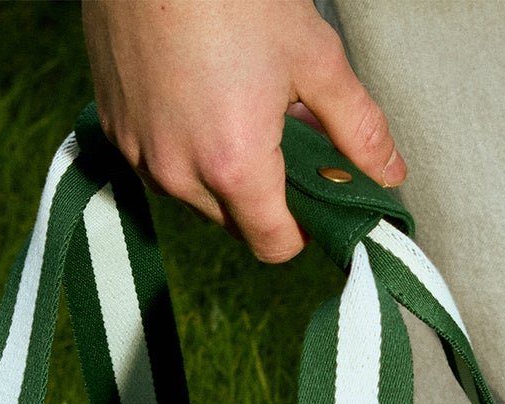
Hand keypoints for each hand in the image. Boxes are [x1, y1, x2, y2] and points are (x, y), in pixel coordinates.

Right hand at [82, 0, 405, 262]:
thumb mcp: (313, 57)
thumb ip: (357, 127)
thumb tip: (388, 173)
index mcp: (234, 165)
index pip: (274, 245)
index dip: (304, 230)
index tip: (316, 200)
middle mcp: (179, 174)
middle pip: (236, 224)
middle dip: (266, 195)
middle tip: (285, 138)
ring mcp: (140, 154)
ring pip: (197, 196)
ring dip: (224, 171)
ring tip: (241, 108)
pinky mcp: (116, 130)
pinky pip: (159, 164)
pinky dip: (186, 147)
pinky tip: (201, 98)